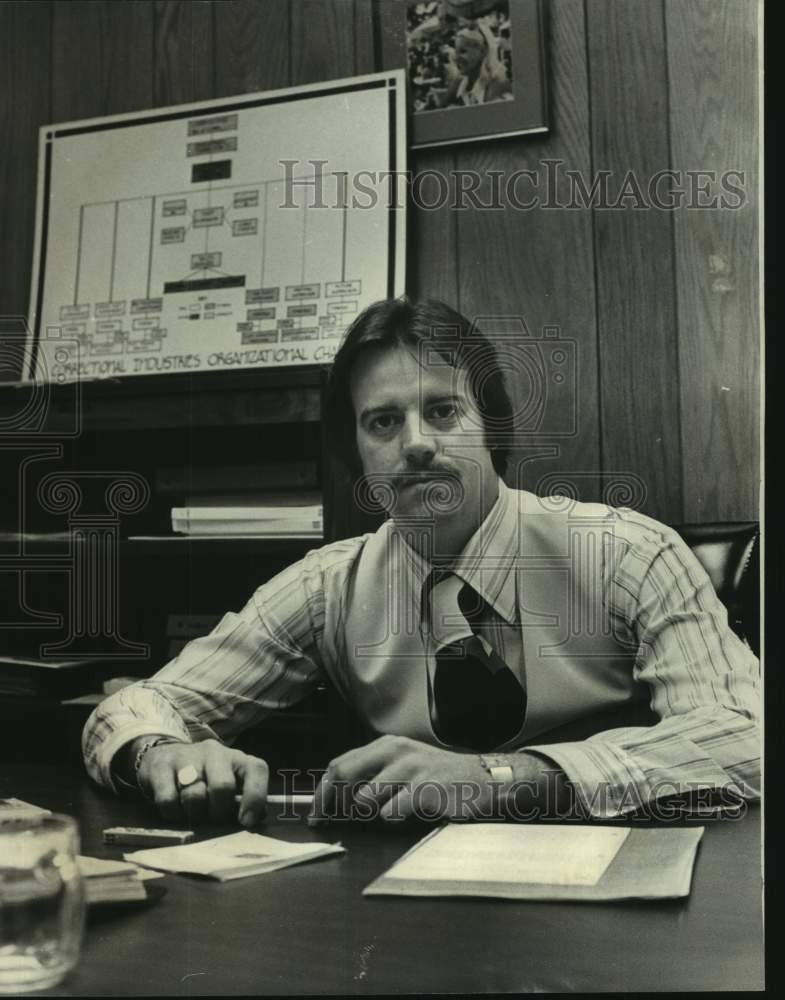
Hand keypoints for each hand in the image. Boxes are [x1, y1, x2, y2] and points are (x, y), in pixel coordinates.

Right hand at [136, 739, 267, 827]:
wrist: (165, 755)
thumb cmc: (204, 777)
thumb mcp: (229, 783)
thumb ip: (243, 800)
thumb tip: (255, 819)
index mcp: (237, 758)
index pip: (256, 770)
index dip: (255, 797)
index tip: (246, 821)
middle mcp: (214, 753)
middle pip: (222, 787)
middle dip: (218, 813)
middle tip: (212, 821)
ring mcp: (186, 757)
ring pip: (194, 796)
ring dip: (194, 815)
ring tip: (192, 815)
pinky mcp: (161, 766)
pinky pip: (168, 800)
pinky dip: (172, 814)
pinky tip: (174, 811)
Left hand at [308, 735, 497, 824]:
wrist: (482, 779)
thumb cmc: (438, 778)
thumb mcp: (403, 767)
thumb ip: (373, 776)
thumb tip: (334, 799)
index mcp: (386, 745)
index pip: (339, 764)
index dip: (322, 792)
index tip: (316, 816)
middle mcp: (395, 750)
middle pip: (344, 775)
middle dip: (334, 804)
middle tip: (335, 823)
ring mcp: (411, 767)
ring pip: (366, 798)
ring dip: (370, 814)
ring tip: (390, 813)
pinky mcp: (425, 787)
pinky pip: (392, 812)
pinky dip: (394, 821)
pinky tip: (411, 816)